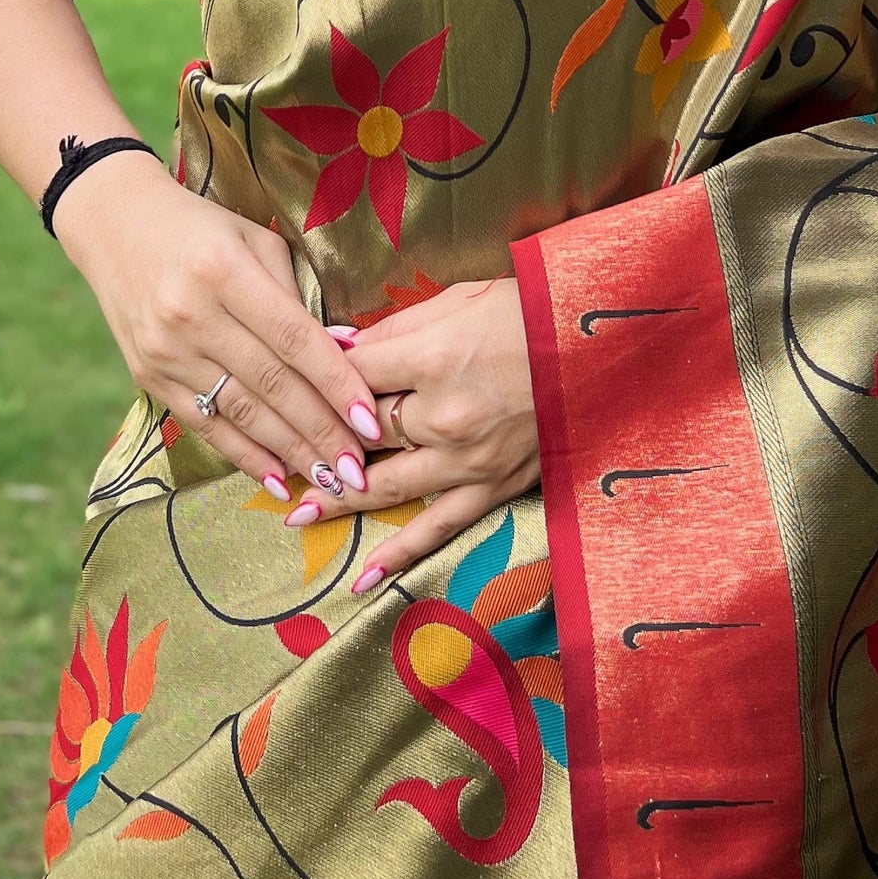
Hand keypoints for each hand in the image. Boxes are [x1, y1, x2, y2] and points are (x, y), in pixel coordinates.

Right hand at [55, 151, 381, 503]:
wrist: (116, 225)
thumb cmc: (203, 229)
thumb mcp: (254, 239)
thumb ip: (295, 293)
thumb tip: (344, 352)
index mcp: (224, 269)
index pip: (292, 337)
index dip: (335, 383)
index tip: (370, 420)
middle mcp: (190, 313)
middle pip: (270, 383)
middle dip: (321, 431)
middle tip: (359, 470)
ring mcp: (165, 350)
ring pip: (240, 412)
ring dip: (290, 452)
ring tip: (330, 481)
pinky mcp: (149, 375)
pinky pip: (205, 424)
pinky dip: (244, 455)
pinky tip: (278, 479)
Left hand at [297, 278, 540, 592]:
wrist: (601, 345)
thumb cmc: (528, 311)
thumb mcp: (457, 300)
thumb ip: (394, 330)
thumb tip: (338, 347)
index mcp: (432, 358)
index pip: (351, 377)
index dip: (316, 381)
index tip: (290, 387)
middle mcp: (443, 415)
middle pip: (359, 437)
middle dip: (315, 447)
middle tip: (276, 459)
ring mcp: (468, 459)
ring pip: (385, 487)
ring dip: (336, 501)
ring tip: (296, 513)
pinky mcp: (493, 488)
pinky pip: (437, 529)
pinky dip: (397, 556)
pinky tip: (360, 578)